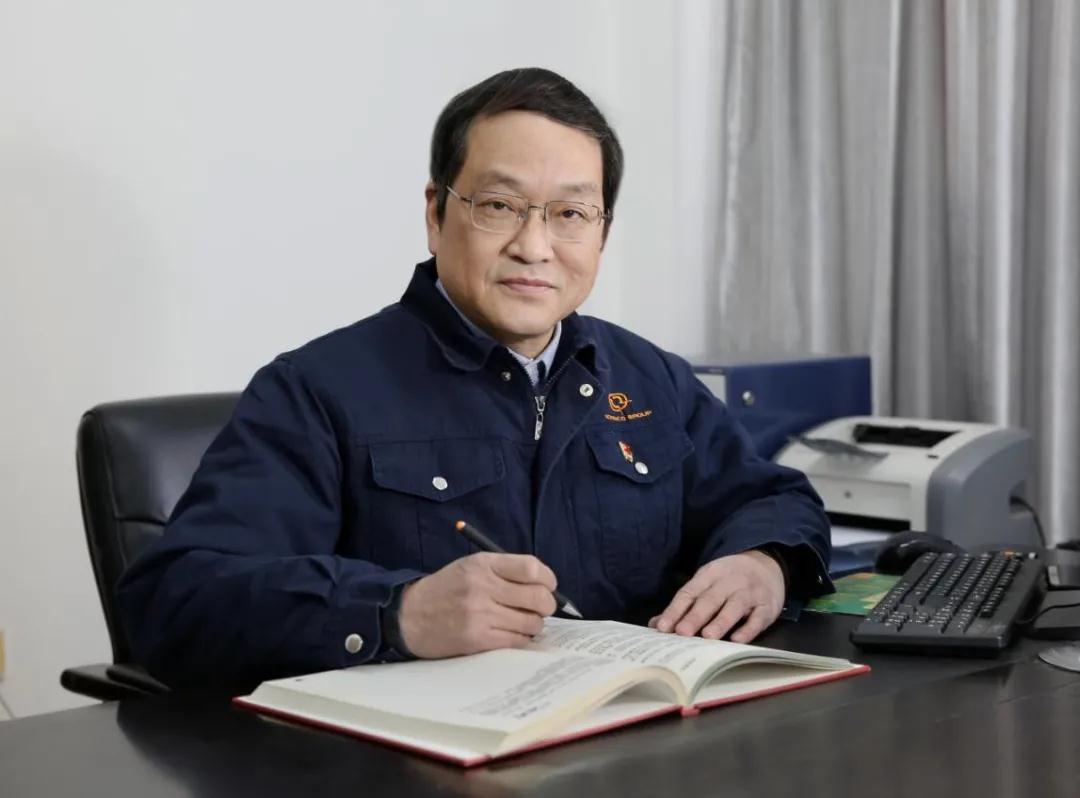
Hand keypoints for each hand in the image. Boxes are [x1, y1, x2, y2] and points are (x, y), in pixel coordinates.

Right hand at [397, 552, 557, 658]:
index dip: (548, 579)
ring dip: (534, 624)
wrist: (409, 615)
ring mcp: (479, 614)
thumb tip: (545, 586)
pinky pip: (517, 640)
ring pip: (531, 622)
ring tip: (524, 622)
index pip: (531, 567)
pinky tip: (513, 634)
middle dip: (547, 605)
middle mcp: (482, 586)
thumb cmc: (446, 590)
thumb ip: (505, 572)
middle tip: (541, 608)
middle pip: (537, 596)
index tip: (549, 586)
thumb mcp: (471, 567)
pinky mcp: (477, 639)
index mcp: (482, 564)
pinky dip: (522, 638)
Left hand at [648, 551, 784, 642]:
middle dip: (695, 616)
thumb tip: (656, 625)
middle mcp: (729, 582)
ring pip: (734, 606)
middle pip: (710, 599)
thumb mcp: (707, 583)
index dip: (675, 610)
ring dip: (721, 621)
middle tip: (681, 633)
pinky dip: (748, 629)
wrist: (767, 564)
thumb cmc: (729, 580)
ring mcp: (750, 593)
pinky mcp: (767, 606)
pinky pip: (758, 618)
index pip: (689, 592)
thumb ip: (684, 604)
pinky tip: (737, 640)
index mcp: (709, 574)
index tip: (662, 627)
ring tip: (707, 636)